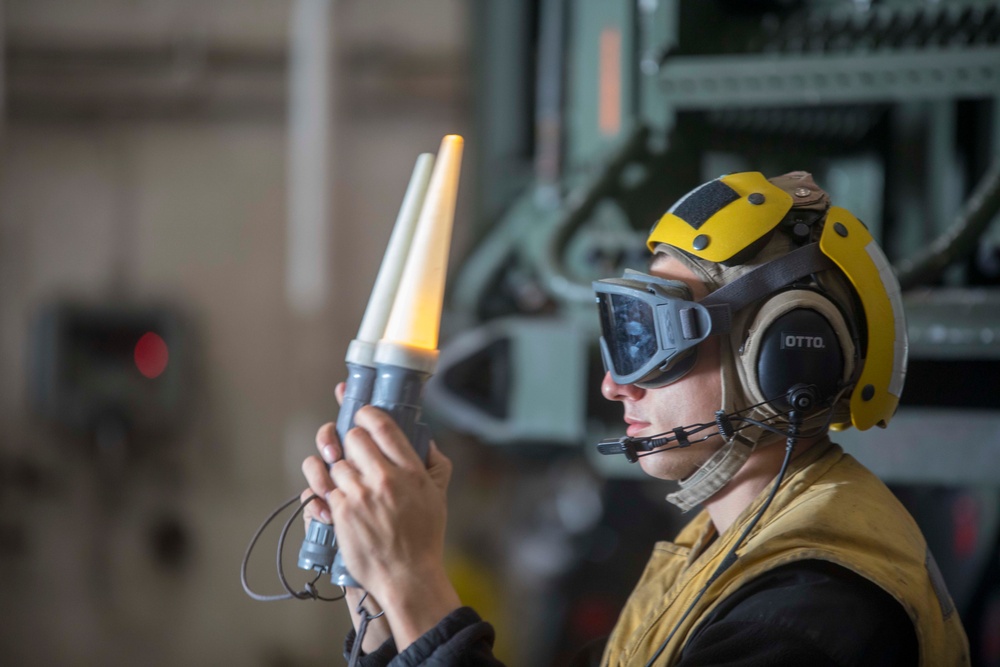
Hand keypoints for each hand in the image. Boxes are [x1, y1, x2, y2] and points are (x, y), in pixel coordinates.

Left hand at [326, 405, 460, 650]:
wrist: (406, 575)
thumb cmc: (424, 537)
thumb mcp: (438, 496)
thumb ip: (435, 464)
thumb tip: (427, 441)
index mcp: (411, 470)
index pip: (382, 425)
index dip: (365, 413)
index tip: (360, 415)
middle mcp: (385, 478)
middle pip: (352, 438)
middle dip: (348, 442)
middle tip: (352, 452)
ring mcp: (360, 495)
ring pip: (333, 462)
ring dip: (334, 469)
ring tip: (342, 479)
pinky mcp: (340, 512)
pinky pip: (321, 488)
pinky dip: (322, 491)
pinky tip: (329, 497)